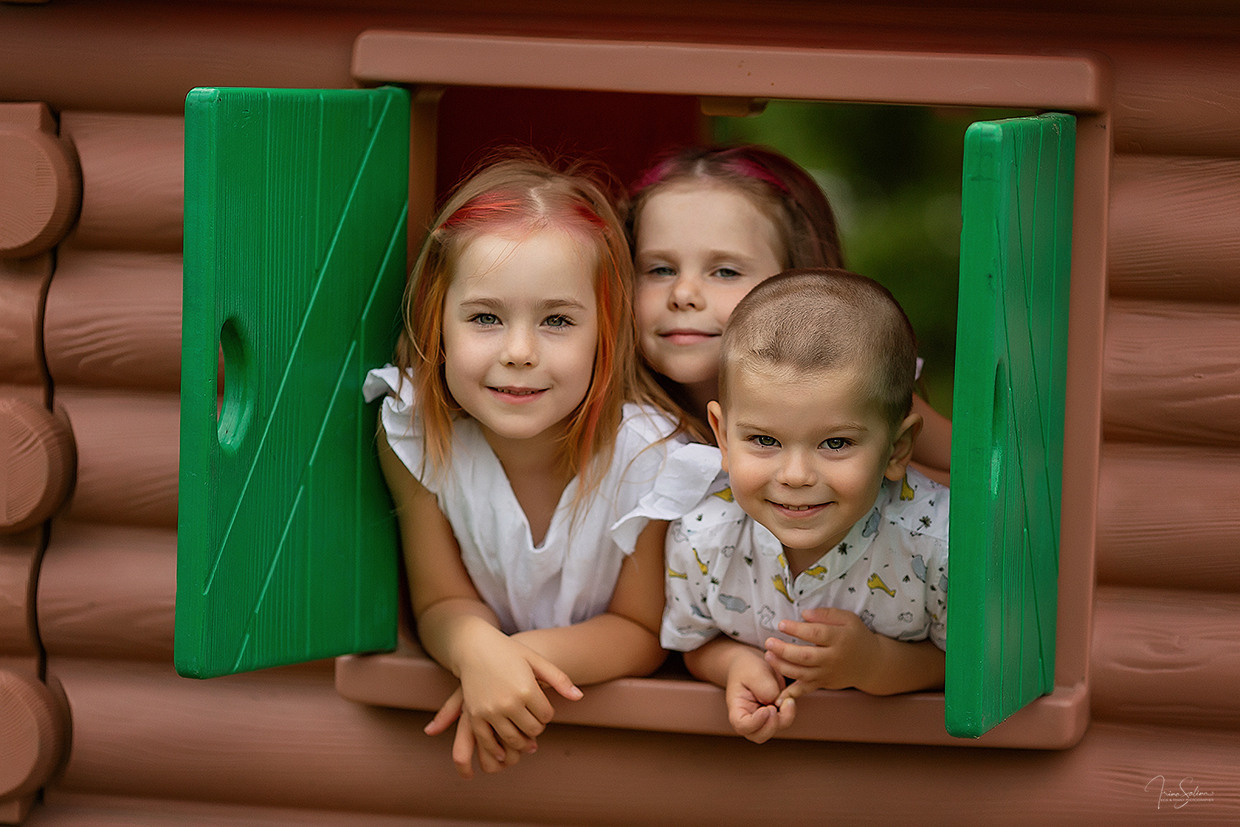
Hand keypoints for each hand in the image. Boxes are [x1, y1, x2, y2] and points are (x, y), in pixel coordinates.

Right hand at [426, 637, 582, 778]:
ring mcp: (490, 711)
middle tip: (533, 721)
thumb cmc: (508, 652)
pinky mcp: (475, 716)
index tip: (541, 707)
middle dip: (536, 727)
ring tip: (524, 737)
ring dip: (521, 741)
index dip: (547, 713)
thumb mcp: (536, 660)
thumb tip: (579, 697)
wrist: (474, 648)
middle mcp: (509, 702)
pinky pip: (488, 741)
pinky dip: (497, 750)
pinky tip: (504, 751)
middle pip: (532, 730)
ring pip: (513, 740)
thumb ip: (559, 679)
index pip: (547, 715)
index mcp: (527, 689)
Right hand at [724, 647, 796, 743]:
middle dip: (772, 725)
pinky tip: (789, 700)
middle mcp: (748, 719)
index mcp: (737, 709)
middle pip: (759, 735)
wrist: (752, 666)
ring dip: (784, 718)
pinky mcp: (774, 717)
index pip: (742, 726)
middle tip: (777, 705)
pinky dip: (789, 713)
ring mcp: (762, 720)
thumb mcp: (754, 672)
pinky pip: (784, 721)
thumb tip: (776, 702)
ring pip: (774, 730)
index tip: (766, 709)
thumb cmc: (748, 668)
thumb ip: (764, 687)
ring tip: (787, 700)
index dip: (755, 723)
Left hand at [766, 607, 880, 702]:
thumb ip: (826, 614)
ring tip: (768, 656)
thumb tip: (804, 614)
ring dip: (782, 667)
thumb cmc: (856, 636)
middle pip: (805, 656)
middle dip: (784, 650)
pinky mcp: (824, 684)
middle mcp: (833, 659)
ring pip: (802, 674)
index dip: (796, 629)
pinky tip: (777, 695)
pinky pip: (806, 690)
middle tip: (768, 642)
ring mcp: (828, 674)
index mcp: (839, 639)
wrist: (871, 663)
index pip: (815, 634)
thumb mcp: (848, 619)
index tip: (781, 624)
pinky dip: (791, 694)